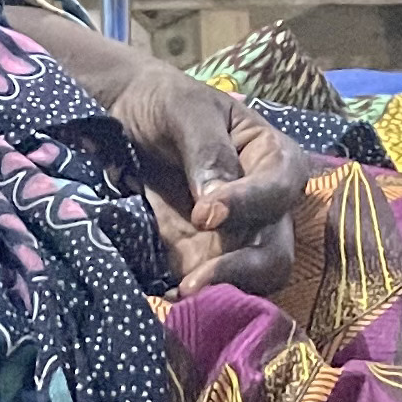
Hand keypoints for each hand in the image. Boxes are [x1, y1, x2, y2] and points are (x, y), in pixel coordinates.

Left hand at [105, 67, 309, 299]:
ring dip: (220, 291)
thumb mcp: (184, 109)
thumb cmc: (164, 102)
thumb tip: (216, 203)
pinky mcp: (200, 258)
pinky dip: (193, 299)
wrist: (121, 117)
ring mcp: (234, 237)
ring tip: (180, 293)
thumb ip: (205, 150)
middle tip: (193, 280)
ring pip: (251, 280)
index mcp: (271, 157)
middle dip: (241, 270)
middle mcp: (264, 206)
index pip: (279, 190)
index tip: (205, 213)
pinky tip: (163, 297)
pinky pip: (210, 289)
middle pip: (277, 251)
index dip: (249, 205)